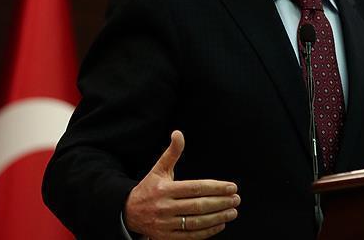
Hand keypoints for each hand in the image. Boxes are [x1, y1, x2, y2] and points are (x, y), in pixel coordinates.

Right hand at [124, 130, 240, 238]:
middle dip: (220, 203)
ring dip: (218, 217)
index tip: (232, 187)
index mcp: (164, 189)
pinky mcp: (166, 237)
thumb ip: (172, 153)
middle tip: (236, 199)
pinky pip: (190, 236)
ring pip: (196, 222)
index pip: (196, 188)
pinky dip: (207, 232)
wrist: (128, 212)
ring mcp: (165, 224)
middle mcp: (165, 207)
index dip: (216, 187)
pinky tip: (220, 224)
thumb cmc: (148, 189)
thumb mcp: (158, 170)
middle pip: (198, 206)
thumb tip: (178, 133)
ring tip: (232, 212)